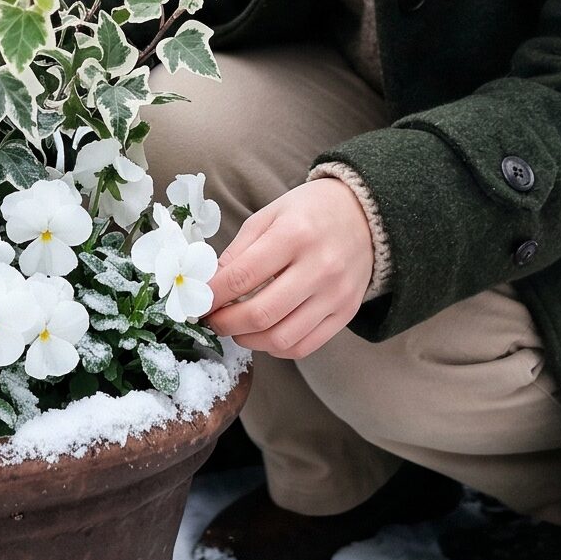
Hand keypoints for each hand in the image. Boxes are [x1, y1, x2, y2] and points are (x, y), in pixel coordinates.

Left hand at [204, 177, 374, 358]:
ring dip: (248, 340)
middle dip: (226, 323)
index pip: (243, 276)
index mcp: (295, 234)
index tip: (197, 301)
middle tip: (212, 320)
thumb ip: (239, 251)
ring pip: (282, 338)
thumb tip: (210, 286)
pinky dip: (275, 347)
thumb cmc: (309, 212)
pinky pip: (304, 346)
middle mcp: (320, 266)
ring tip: (236, 328)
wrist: (363, 215)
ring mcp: (336, 294)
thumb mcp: (269, 216)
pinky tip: (263, 334)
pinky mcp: (346, 312)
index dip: (214, 295)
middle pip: (262, 313)